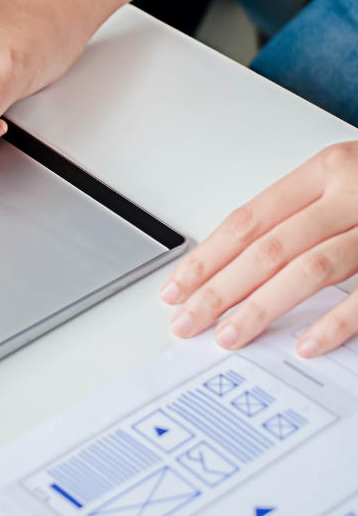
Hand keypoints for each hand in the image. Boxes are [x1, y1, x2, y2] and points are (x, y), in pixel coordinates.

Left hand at [161, 142, 357, 356]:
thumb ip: (299, 217)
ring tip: (228, 337)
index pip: (247, 220)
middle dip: (219, 290)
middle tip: (186, 322)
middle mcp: (352, 190)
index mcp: (325, 170)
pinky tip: (305, 344)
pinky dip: (335, 321)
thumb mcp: (346, 184)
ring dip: (262, 308)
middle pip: (267, 247)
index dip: (207, 259)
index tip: (175, 290)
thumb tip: (234, 268)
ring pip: (308, 268)